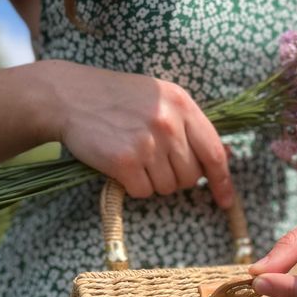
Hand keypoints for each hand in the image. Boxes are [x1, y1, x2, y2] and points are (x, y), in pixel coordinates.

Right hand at [41, 60, 232, 205]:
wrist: (70, 96)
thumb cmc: (119, 100)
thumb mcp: (161, 99)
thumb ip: (191, 126)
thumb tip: (226, 158)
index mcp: (182, 104)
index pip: (214, 152)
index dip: (222, 181)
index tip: (226, 200)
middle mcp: (168, 123)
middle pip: (190, 176)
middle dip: (176, 177)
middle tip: (154, 161)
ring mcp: (147, 143)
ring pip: (167, 187)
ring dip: (153, 182)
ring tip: (135, 157)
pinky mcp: (125, 161)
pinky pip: (144, 192)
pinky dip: (134, 186)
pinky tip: (122, 165)